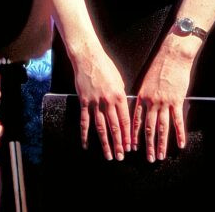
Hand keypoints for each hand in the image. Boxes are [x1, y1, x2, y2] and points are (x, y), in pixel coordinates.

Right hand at [73, 45, 130, 159]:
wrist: (88, 57)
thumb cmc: (106, 66)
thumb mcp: (119, 81)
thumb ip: (121, 96)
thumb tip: (123, 110)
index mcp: (120, 97)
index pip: (126, 121)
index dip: (128, 136)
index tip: (130, 147)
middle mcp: (108, 102)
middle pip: (115, 127)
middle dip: (119, 144)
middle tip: (121, 156)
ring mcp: (95, 103)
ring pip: (101, 127)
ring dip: (105, 143)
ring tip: (108, 155)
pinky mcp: (83, 101)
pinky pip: (84, 121)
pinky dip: (84, 134)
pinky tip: (85, 144)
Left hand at [134, 42, 193, 162]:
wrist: (172, 56)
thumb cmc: (159, 66)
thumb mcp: (146, 81)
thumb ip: (143, 95)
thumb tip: (140, 107)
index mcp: (141, 97)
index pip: (136, 120)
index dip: (133, 134)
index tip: (131, 146)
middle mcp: (151, 102)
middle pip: (148, 127)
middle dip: (146, 145)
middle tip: (147, 158)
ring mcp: (164, 103)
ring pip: (162, 128)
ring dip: (160, 144)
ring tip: (159, 156)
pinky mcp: (177, 101)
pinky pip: (178, 121)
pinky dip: (179, 134)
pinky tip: (180, 144)